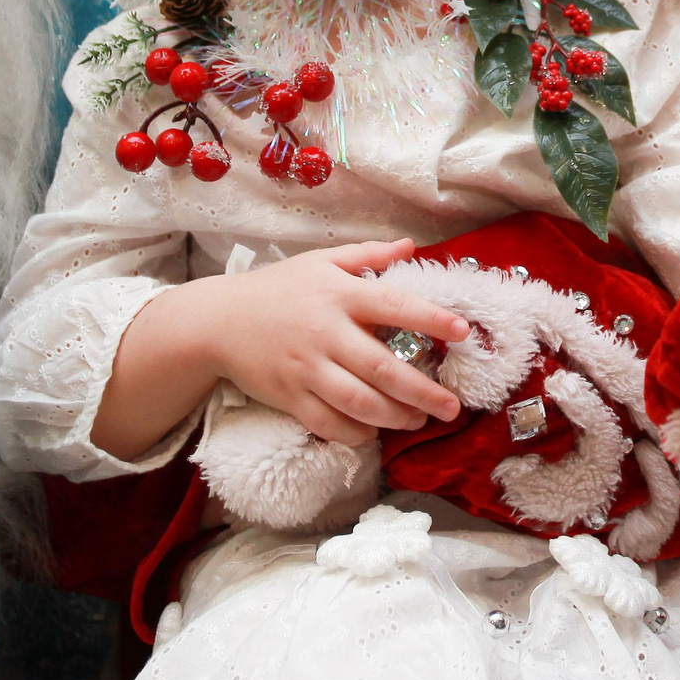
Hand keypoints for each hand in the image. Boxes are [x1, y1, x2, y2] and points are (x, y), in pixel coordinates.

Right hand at [93, 240, 467, 458]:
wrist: (217, 322)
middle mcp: (325, 333)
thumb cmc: (276, 288)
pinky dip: (356, 433)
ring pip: (359, 403)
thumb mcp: (320, 261)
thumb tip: (411, 246)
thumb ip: (368, 255)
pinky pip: (329, 424)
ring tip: (419, 419)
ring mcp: (306, 369)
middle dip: (423, 391)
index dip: (432, 319)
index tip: (463, 332)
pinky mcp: (289, 397)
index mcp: (338, 295)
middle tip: (452, 407)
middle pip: (382, 368)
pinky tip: (376, 432)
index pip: (395, 306)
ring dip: (396, 417)